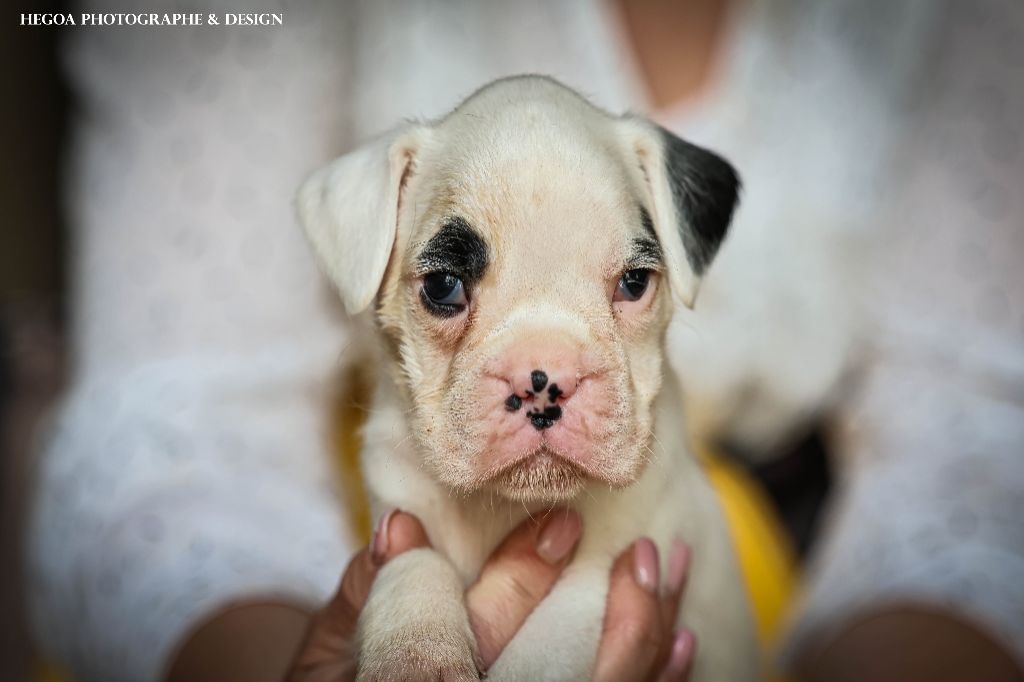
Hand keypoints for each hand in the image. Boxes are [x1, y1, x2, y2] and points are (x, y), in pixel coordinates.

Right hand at [287, 511, 693, 680]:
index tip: (562, 524)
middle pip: (569, 680)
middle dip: (624, 618)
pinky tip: (683, 640)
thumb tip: (400, 525)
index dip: (523, 582)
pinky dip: (658, 680)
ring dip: (652, 637)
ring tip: (669, 572)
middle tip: (646, 554)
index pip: (476, 642)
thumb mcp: (325, 657)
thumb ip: (365, 596)